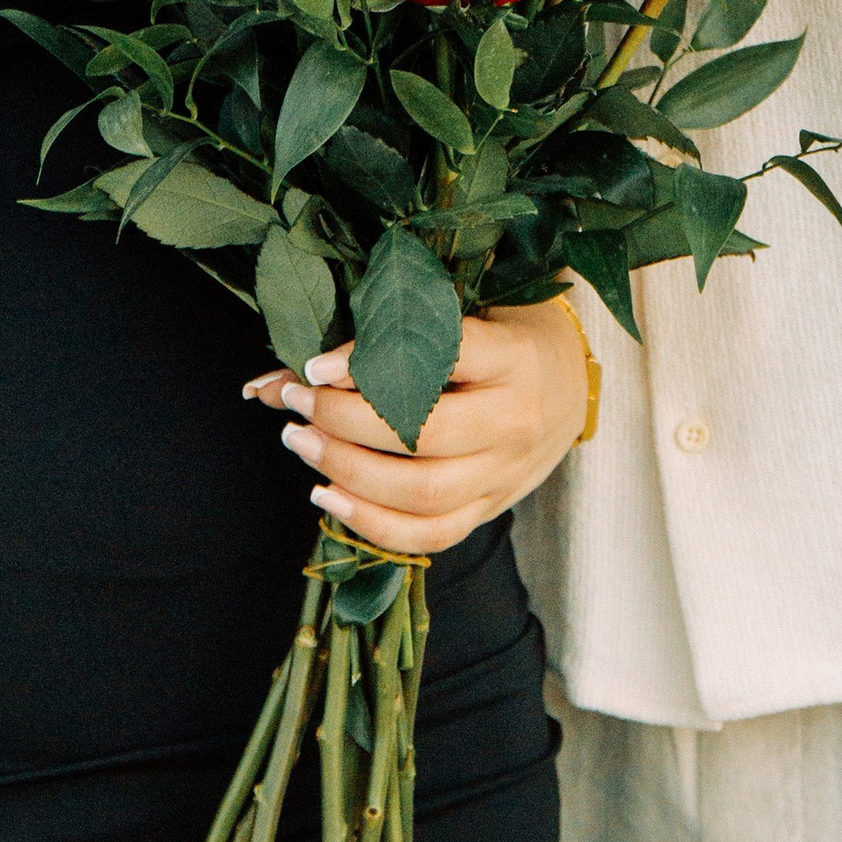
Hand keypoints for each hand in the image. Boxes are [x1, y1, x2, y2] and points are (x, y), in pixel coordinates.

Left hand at [243, 300, 590, 557]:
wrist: (571, 382)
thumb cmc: (505, 330)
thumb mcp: (464, 307)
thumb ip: (383, 330)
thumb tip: (270, 377)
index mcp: (514, 357)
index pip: (444, 357)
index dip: (372, 363)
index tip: (317, 365)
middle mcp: (515, 419)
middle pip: (425, 434)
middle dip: (346, 422)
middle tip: (296, 401)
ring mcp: (505, 473)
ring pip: (423, 492)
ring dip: (348, 471)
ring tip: (301, 440)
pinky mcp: (489, 508)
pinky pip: (430, 534)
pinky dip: (371, 524)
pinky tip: (326, 496)